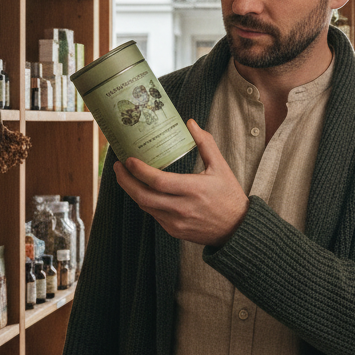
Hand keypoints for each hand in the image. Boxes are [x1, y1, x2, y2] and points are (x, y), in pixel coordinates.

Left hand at [113, 119, 248, 246]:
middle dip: (125, 181)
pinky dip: (145, 201)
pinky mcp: (174, 231)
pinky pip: (153, 214)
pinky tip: (142, 190)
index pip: (158, 181)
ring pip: (145, 206)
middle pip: (143, 196)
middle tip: (117, 166)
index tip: (128, 159)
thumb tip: (190, 123)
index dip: (139, 170)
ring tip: (125, 176)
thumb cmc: (229, 196)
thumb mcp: (220, 167)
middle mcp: (182, 208)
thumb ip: (205, 143)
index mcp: (194, 189)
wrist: (236, 229)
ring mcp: (176, 222)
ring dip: (132, 190)